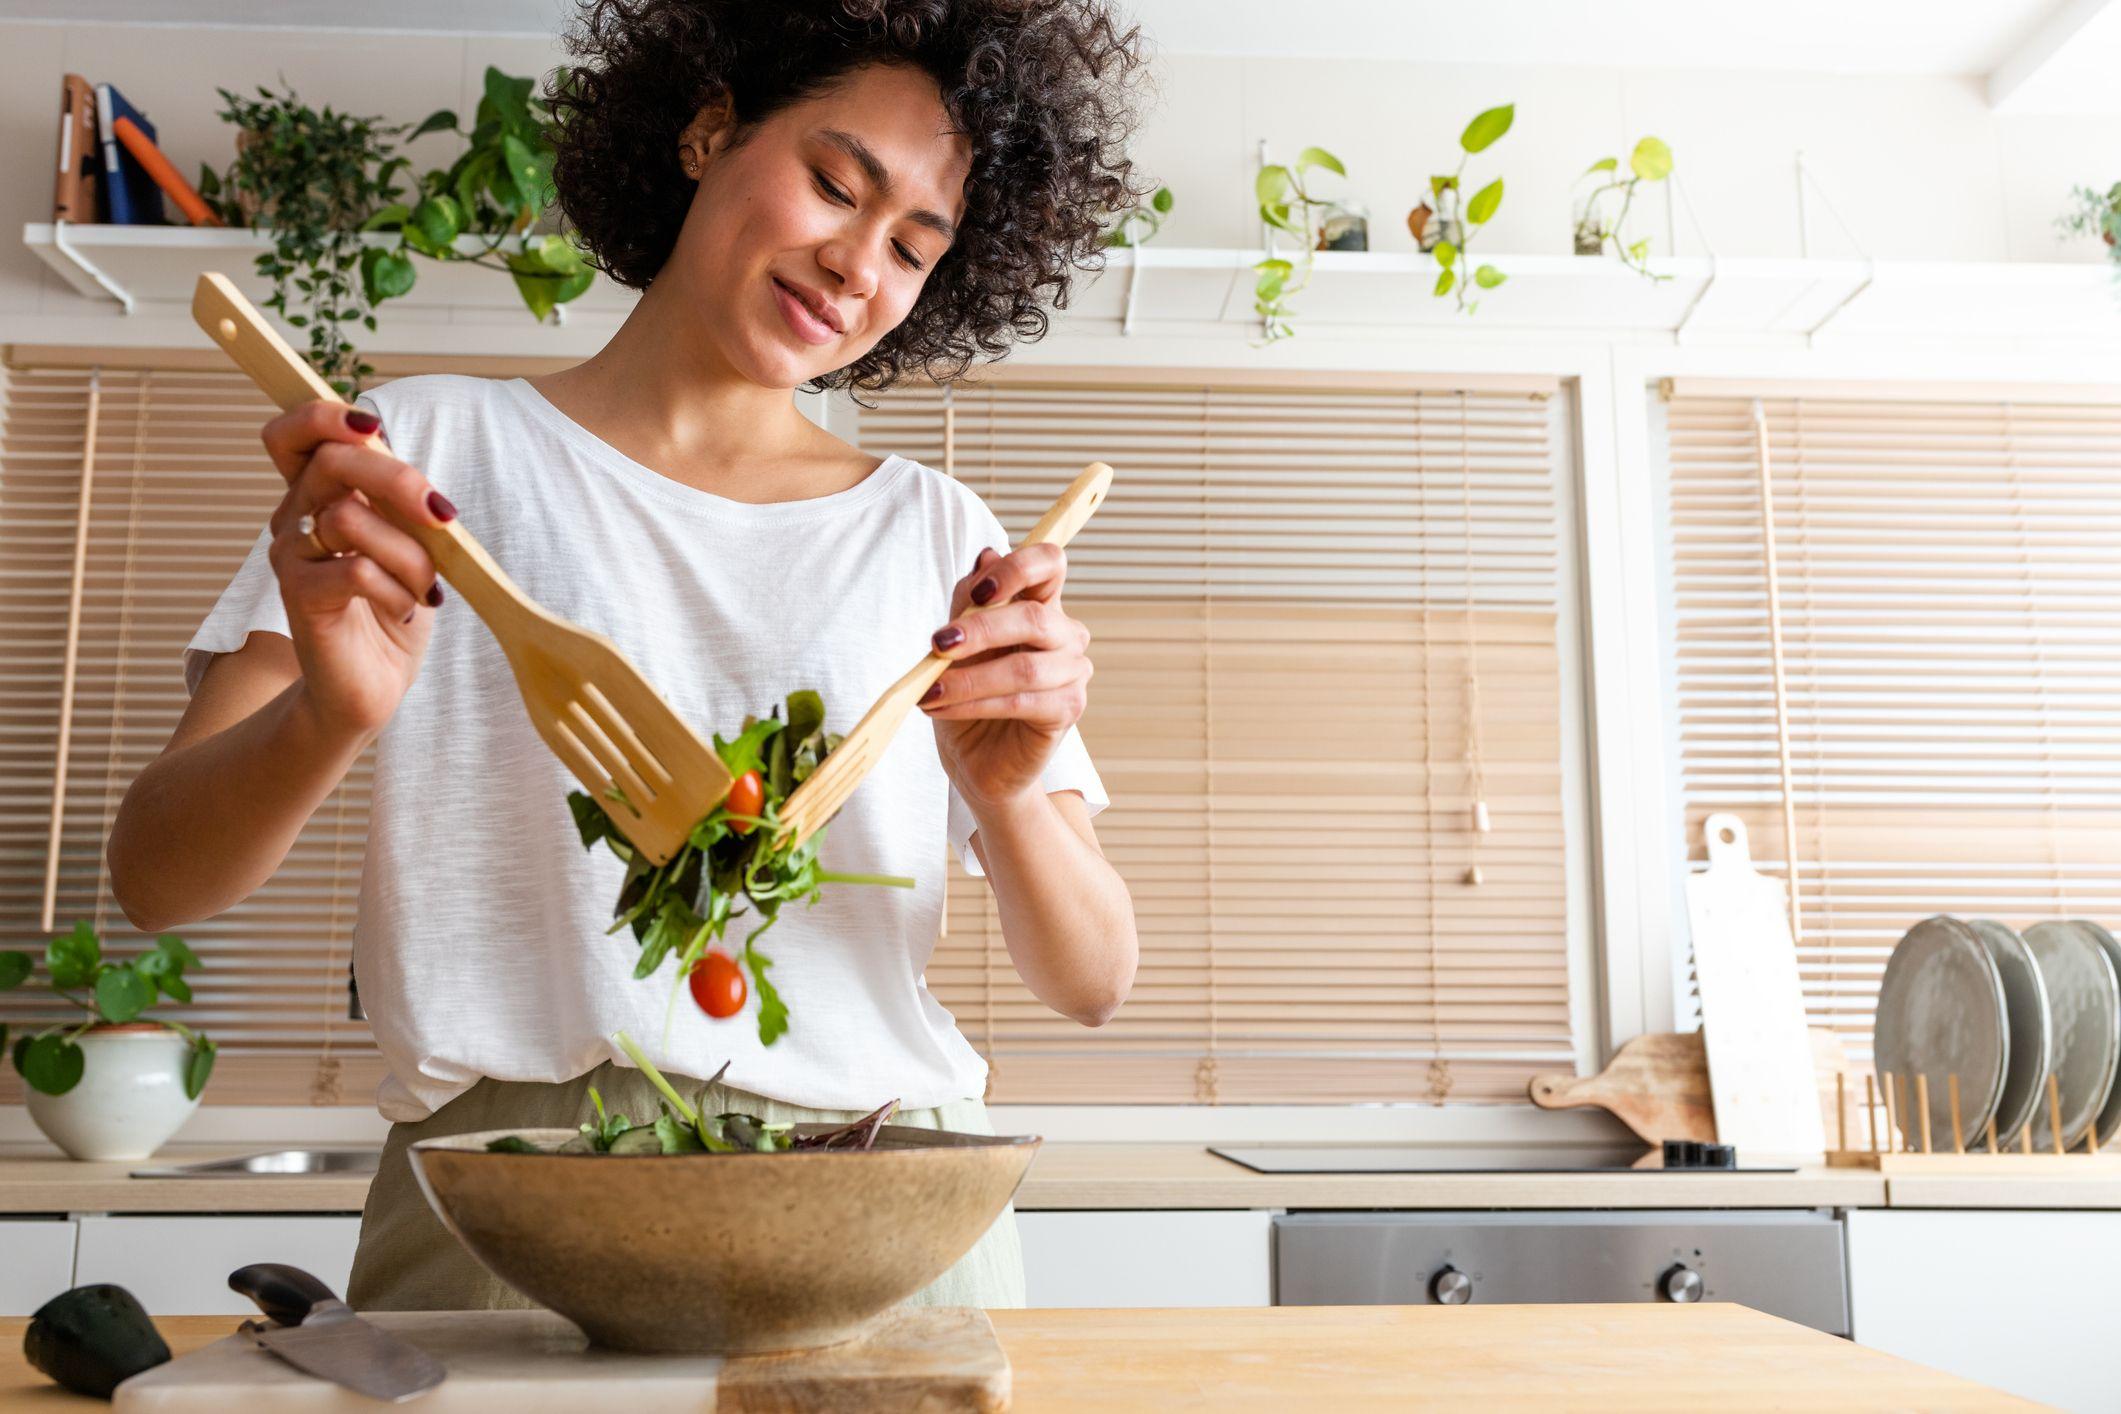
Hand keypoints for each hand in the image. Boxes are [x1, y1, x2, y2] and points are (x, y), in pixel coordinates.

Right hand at [260, 401, 453, 743]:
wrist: (370, 685)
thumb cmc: (392, 608)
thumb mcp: (408, 545)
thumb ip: (400, 504)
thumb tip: (418, 478)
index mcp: (318, 496)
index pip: (293, 434)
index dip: (325, 416)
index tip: (373, 427)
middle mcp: (295, 518)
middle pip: (332, 460)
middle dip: (399, 480)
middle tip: (442, 518)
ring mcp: (291, 556)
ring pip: (350, 517)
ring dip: (410, 553)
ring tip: (424, 588)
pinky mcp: (299, 597)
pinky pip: (357, 570)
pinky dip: (397, 590)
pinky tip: (405, 609)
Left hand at [922, 543, 1092, 810]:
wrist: (976, 758)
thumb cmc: (969, 693)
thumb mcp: (958, 642)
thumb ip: (969, 602)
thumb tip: (985, 555)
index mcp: (1041, 605)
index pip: (1050, 563)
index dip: (1018, 568)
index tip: (976, 593)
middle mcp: (1065, 635)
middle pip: (1034, 617)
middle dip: (979, 630)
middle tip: (936, 645)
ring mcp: (1072, 673)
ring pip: (1024, 667)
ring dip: (968, 679)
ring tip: (929, 690)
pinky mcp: (1068, 710)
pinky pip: (1020, 702)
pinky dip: (975, 704)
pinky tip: (942, 708)